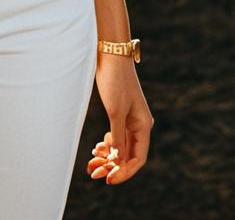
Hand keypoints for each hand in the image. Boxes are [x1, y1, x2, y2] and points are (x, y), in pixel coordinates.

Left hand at [86, 55, 153, 184]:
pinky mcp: (120, 113)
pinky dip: (106, 145)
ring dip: (107, 157)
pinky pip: (116, 136)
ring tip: (91, 164)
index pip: (138, 158)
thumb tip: (118, 158)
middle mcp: (139, 124)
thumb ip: (117, 136)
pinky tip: (96, 149)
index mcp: (143, 125)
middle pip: (128, 155)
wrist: (110, 55)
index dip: (124, 171)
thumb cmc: (115, 81)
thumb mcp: (115, 111)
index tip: (108, 179)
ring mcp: (129, 119)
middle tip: (94, 174)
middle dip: (112, 166)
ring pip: (120, 146)